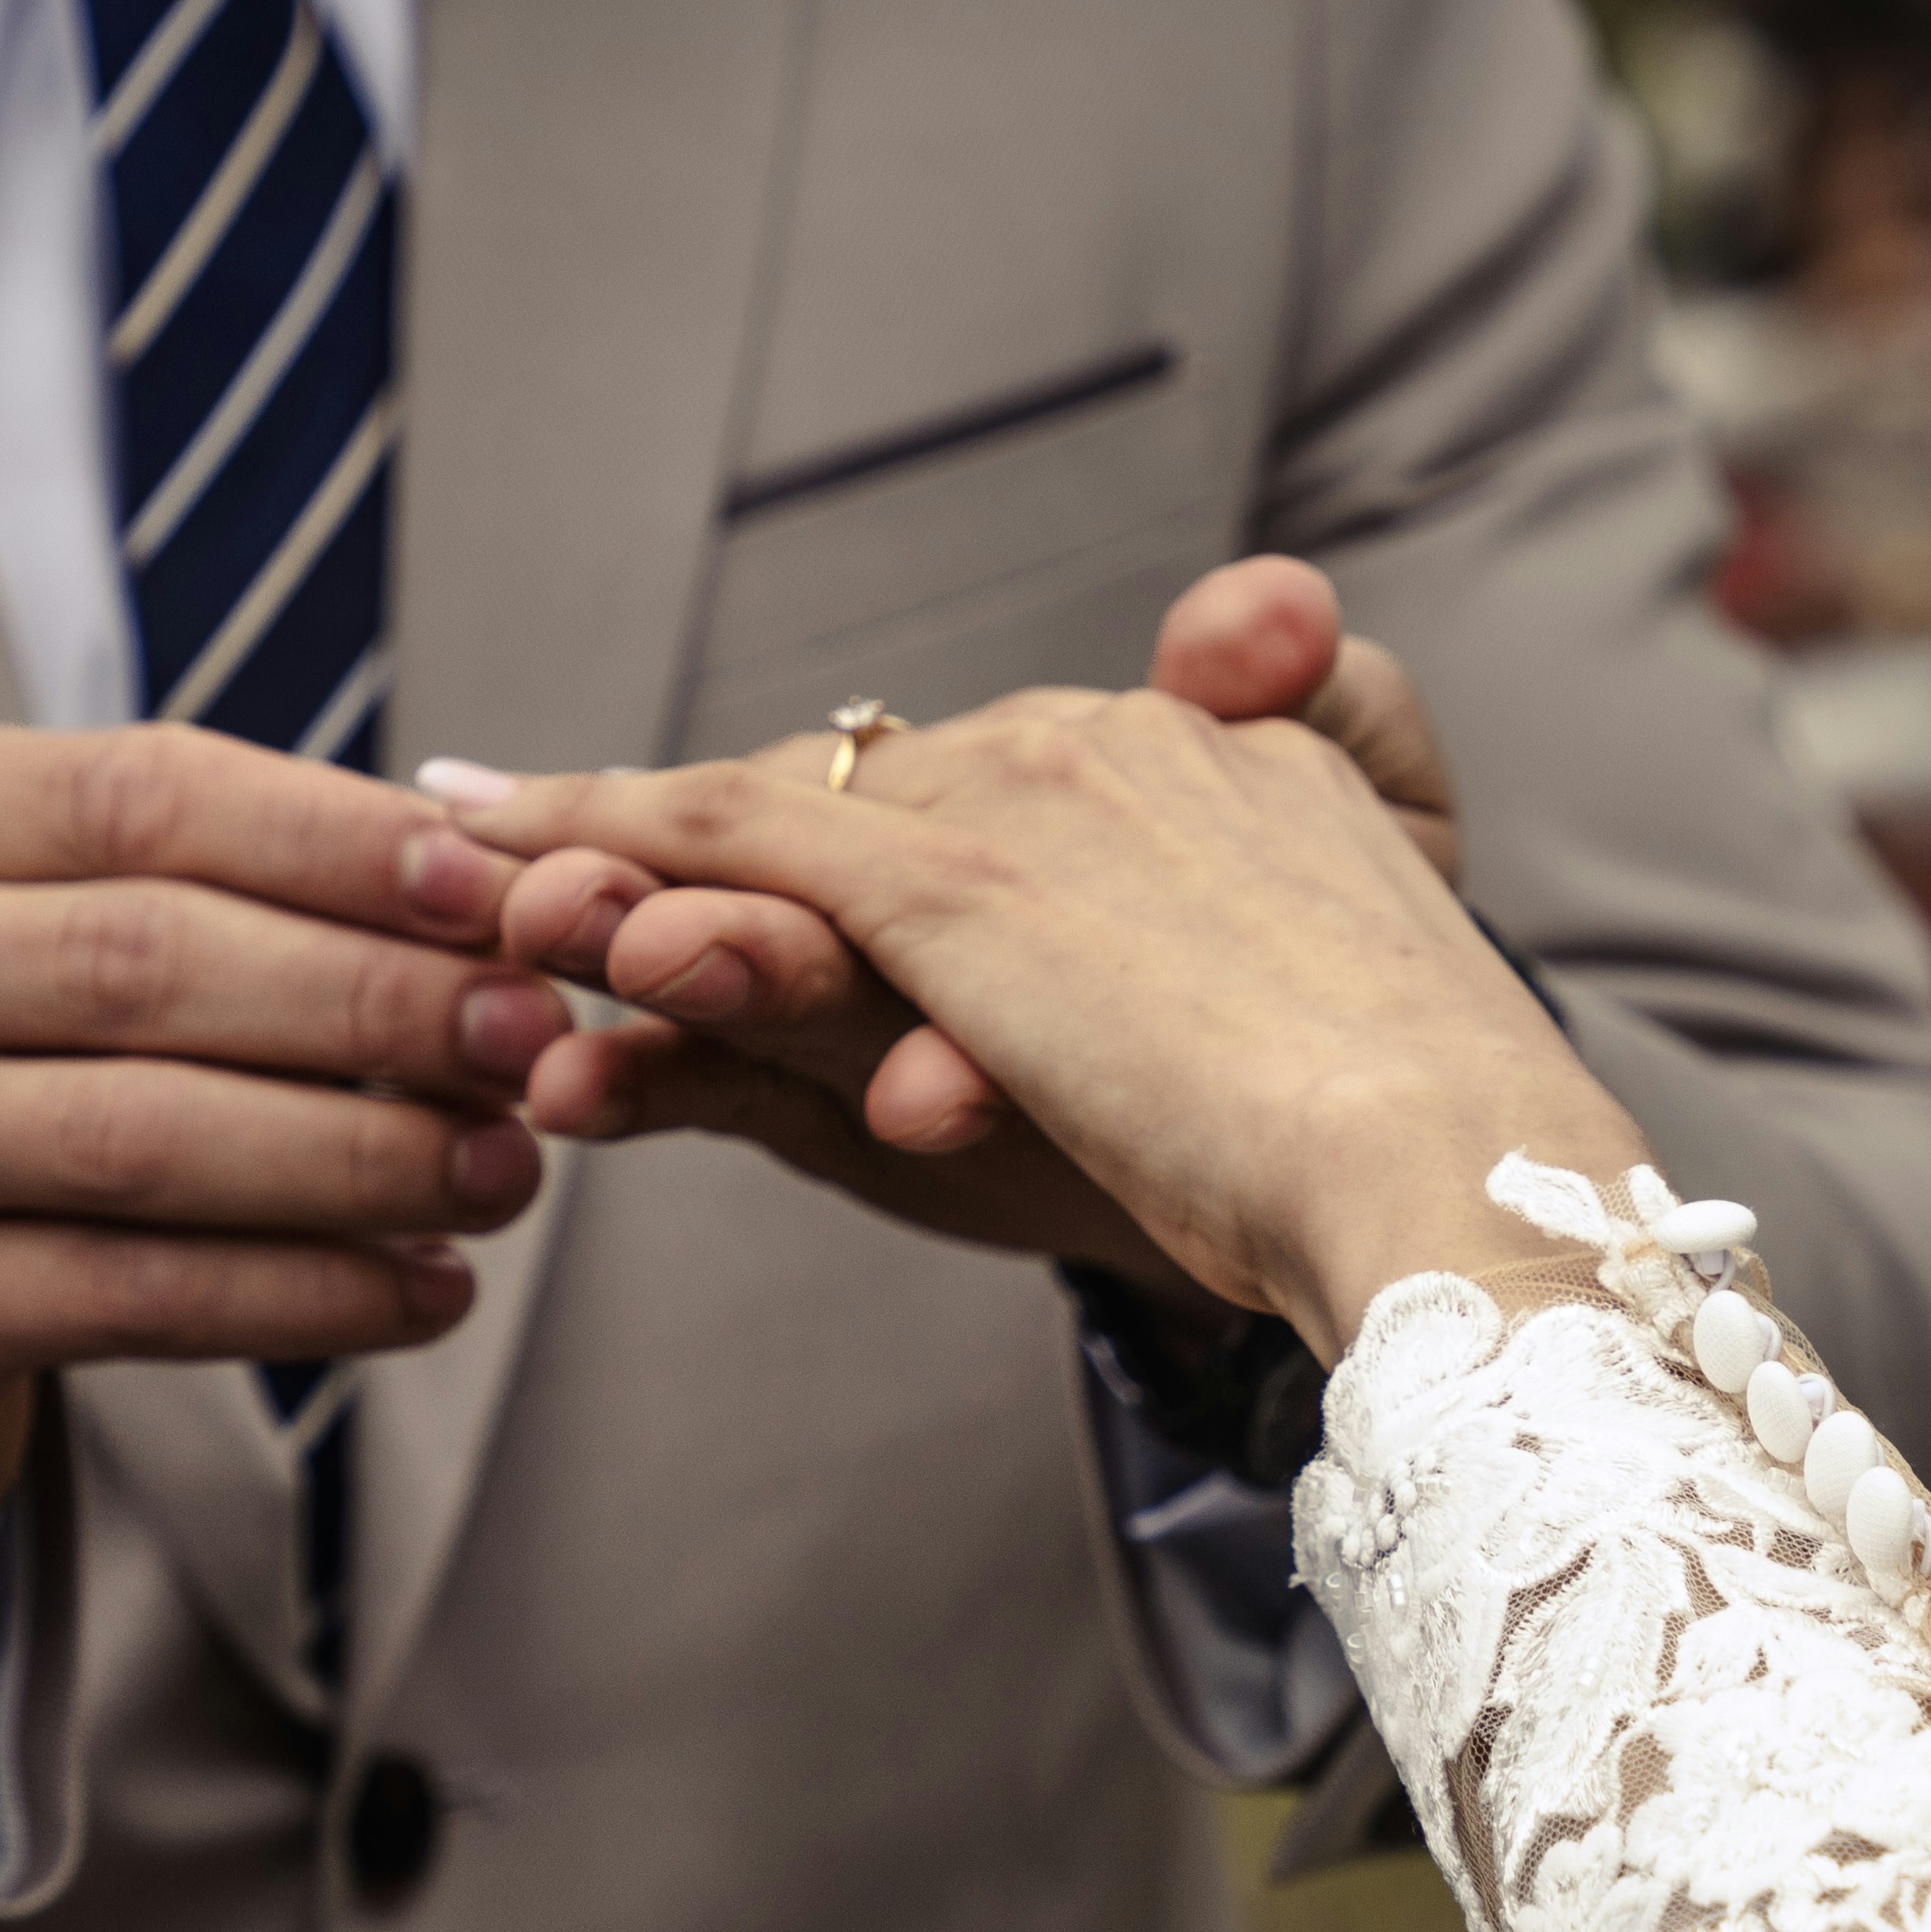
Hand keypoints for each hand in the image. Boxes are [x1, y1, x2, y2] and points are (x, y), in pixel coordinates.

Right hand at [0, 725, 565, 1572]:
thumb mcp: (52, 934)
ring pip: (143, 1136)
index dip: (335, 839)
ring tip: (504, 1173)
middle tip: (531, 1039)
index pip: (139, 794)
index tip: (499, 887)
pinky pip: (134, 1294)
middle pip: (145, 959)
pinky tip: (422, 1293)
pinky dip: (304, 1296)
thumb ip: (224, 890)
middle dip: (370, 1000)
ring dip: (359, 1157)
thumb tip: (487, 876)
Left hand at [430, 668, 1642, 1353]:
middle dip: (690, 838)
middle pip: (866, 792)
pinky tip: (488, 836)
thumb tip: (1145, 864)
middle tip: (513, 846)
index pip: (991, 785)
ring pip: (777, 809)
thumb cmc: (1412, 1156)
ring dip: (612, 842)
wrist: (1456, 1185)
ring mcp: (1034, 804)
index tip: (744, 860)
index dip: (856, 823)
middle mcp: (1117, 746)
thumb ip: (1272, 892)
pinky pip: (732, 831)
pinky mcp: (956, 887)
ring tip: (474, 864)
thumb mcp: (1346, 1001)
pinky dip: (598, 826)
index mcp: (1223, 766)